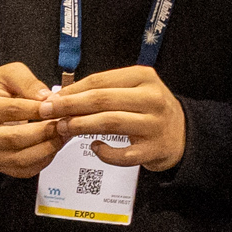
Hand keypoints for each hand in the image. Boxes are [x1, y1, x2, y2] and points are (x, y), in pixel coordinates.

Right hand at [0, 61, 67, 177]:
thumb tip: (48, 98)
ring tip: (63, 134)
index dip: (34, 109)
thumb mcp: (8, 74)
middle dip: (43, 132)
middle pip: (13, 139)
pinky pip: (24, 170)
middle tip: (64, 123)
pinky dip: (44, 160)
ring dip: (47, 148)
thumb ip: (28, 82)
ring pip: (20, 159)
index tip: (54, 106)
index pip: (9, 110)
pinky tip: (55, 145)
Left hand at [52, 65, 185, 171]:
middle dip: (70, 106)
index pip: (101, 81)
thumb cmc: (150, 109)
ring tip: (63, 128)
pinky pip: (123, 154)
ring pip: (109, 123)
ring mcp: (153, 125)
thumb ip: (106, 89)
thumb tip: (65, 95)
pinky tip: (95, 147)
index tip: (53, 97)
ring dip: (81, 126)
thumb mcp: (135, 88)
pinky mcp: (153, 149)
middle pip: (102, 100)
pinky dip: (105, 152)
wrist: (182, 133)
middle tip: (49, 112)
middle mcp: (151, 99)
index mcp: (144, 78)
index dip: (73, 90)